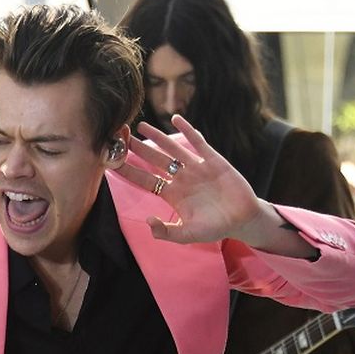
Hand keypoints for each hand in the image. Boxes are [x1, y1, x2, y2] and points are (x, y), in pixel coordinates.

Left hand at [116, 116, 312, 255]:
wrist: (242, 220)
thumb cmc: (214, 228)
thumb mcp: (188, 234)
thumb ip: (167, 232)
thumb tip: (148, 221)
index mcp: (171, 194)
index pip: (144, 179)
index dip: (128, 171)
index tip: (111, 162)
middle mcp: (180, 178)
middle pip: (153, 160)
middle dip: (137, 149)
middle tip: (121, 137)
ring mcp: (196, 168)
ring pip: (172, 149)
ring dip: (156, 137)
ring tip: (140, 125)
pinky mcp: (213, 161)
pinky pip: (198, 143)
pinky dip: (187, 130)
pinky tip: (175, 118)